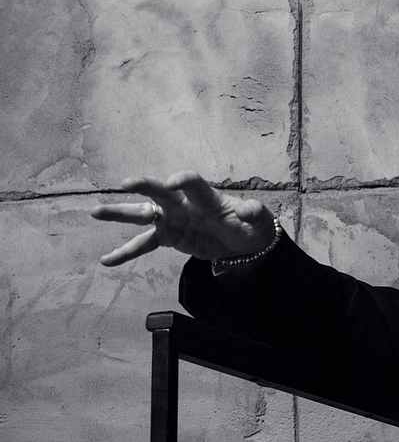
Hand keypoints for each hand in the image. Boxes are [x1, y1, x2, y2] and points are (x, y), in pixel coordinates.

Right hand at [93, 172, 275, 267]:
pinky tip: (105, 260)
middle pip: (161, 193)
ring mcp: (174, 220)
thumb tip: (249, 210)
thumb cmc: (252, 224)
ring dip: (120, 214)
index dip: (183, 181)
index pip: (193, 183)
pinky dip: (125, 252)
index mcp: (207, 197)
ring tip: (94, 212)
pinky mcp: (169, 237)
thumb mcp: (259, 219)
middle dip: (144, 187)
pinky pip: (144, 245)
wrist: (246, 241)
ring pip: (143, 215)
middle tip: (125, 184)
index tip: (171, 183)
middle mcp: (185, 204)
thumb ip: (254, 212)